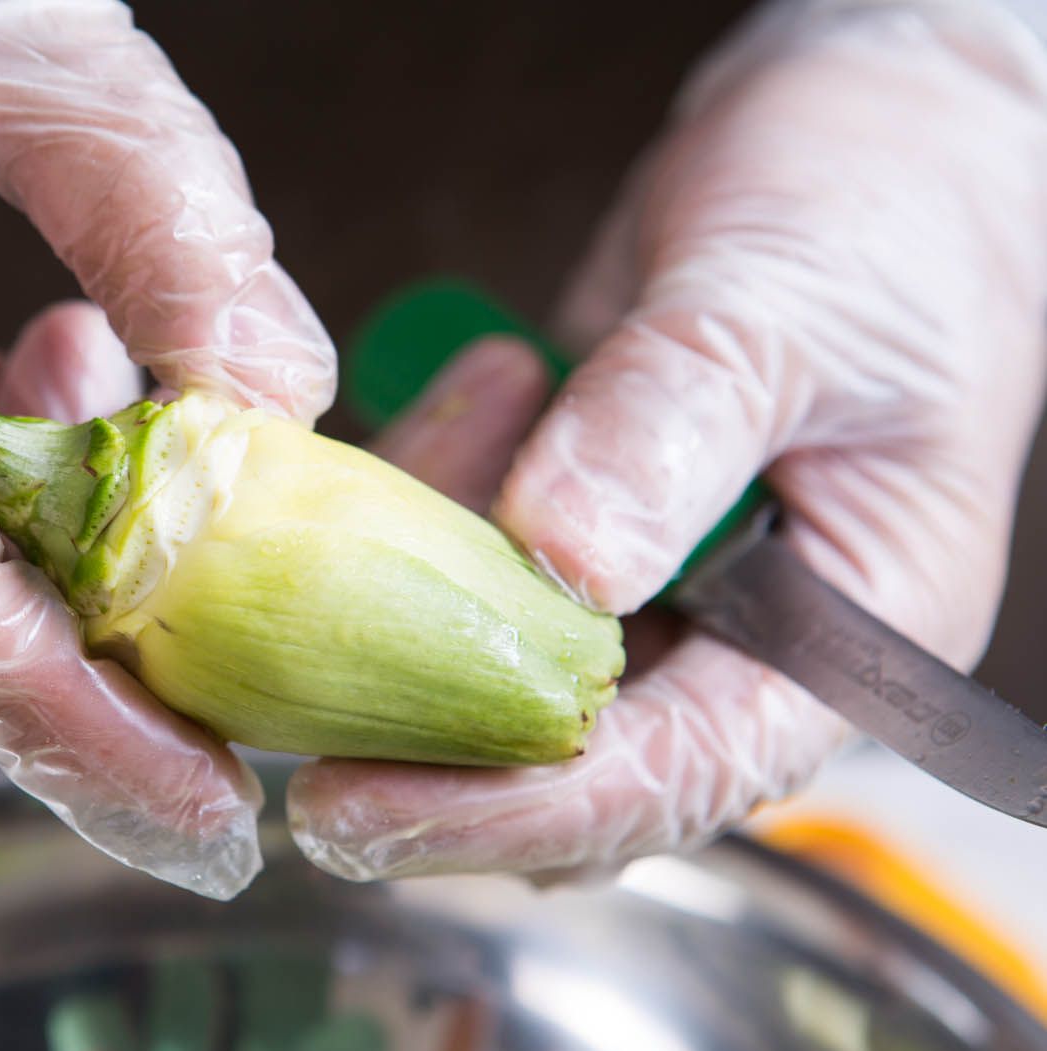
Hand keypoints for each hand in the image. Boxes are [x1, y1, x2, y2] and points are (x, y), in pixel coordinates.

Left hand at [286, 2, 1046, 881]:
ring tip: (465, 410)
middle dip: (422, 737)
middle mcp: (737, 643)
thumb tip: (564, 562)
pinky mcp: (577, 525)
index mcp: (835, 643)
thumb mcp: (786, 309)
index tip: (359, 809)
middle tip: (278, 711)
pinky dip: (437, 495)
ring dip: (422, 576)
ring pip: (496, 659)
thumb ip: (676, 427)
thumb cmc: (879, 212)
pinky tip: (479, 386)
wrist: (876, 133)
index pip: (673, 774)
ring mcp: (650, 588)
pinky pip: (473, 557)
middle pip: (565, 758)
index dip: (514, 808)